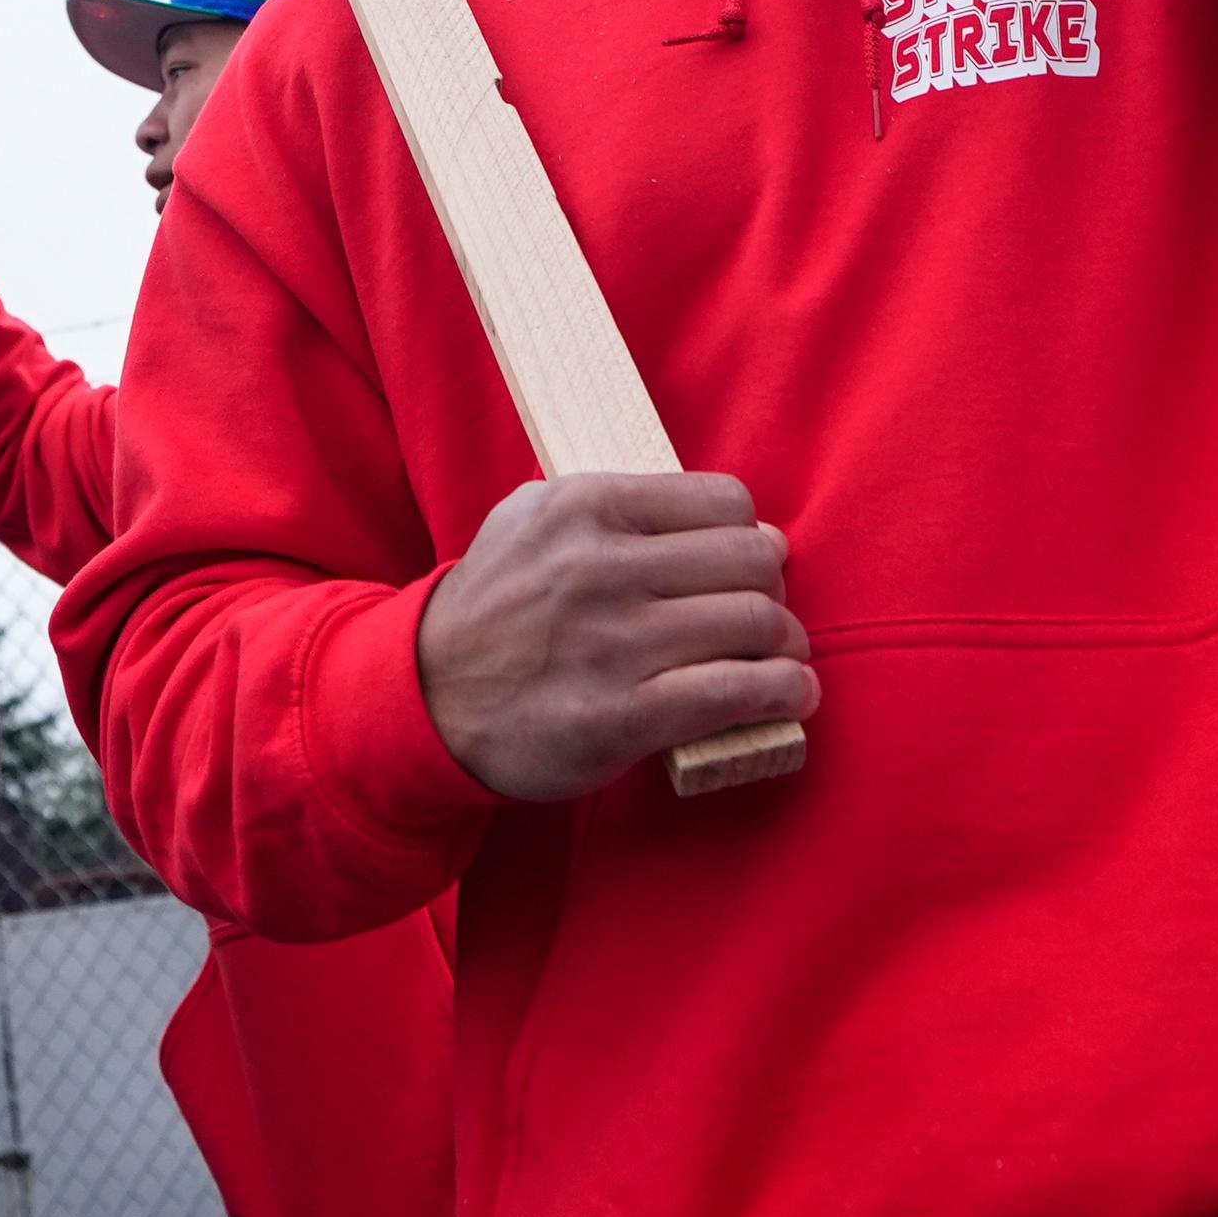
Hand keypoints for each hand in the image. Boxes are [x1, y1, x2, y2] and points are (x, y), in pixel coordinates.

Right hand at [417, 472, 816, 801]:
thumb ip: (608, 501)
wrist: (425, 699)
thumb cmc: (493, 609)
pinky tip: (792, 696)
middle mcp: (600, 566)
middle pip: (751, 561)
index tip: (746, 563)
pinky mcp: (621, 715)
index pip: (724, 502)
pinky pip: (735, 691)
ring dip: (787, 646)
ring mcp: (611, 643)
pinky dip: (782, 692)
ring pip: (755, 624)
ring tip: (784, 659)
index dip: (749, 535)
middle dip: (773, 590)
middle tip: (767, 615)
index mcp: (583, 506)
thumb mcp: (526, 520)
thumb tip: (720, 510)